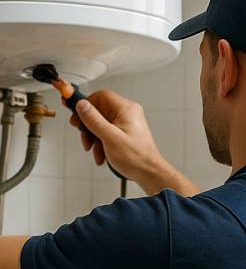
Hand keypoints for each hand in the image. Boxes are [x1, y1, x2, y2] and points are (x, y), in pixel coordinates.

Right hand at [71, 90, 198, 195]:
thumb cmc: (136, 157)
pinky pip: (106, 132)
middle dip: (88, 126)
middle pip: (99, 111)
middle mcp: (127, 113)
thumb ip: (94, 120)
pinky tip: (101, 154)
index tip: (75, 113)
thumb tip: (82, 104)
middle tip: (83, 135)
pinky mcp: (124, 133)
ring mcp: (126, 123)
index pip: (101, 96)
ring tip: (94, 150)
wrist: (148, 172)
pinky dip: (100, 143)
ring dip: (93, 137)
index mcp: (126, 109)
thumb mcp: (109, 137)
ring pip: (100, 123)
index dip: (86, 103)